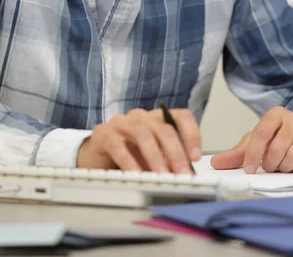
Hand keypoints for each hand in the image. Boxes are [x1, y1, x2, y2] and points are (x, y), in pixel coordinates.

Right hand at [77, 108, 201, 172]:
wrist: (96, 158)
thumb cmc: (128, 156)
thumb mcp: (152, 159)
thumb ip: (168, 162)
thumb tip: (187, 175)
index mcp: (156, 119)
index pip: (180, 116)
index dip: (191, 134)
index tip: (195, 156)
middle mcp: (141, 117)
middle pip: (163, 128)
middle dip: (175, 153)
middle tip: (181, 174)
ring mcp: (121, 122)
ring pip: (143, 133)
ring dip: (155, 156)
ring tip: (160, 176)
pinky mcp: (104, 133)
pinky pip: (117, 144)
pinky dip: (129, 160)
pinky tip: (135, 174)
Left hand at [211, 106, 292, 173]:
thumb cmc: (280, 136)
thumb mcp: (258, 140)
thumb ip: (238, 152)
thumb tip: (215, 163)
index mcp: (275, 115)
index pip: (261, 133)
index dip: (254, 154)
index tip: (250, 169)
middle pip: (277, 147)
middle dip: (270, 163)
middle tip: (270, 166)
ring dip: (285, 167)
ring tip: (283, 166)